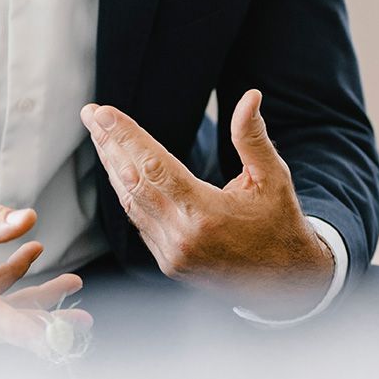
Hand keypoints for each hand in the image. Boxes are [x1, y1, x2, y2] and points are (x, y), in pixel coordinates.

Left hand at [83, 90, 334, 316]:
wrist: (286, 281)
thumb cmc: (280, 223)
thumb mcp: (273, 178)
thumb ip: (253, 138)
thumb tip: (249, 97)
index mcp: (205, 213)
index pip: (154, 166)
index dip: (126, 136)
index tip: (103, 113)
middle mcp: (181, 237)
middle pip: (133, 181)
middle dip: (109, 144)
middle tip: (91, 115)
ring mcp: (171, 254)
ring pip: (130, 203)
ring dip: (112, 166)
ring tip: (100, 136)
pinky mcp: (169, 263)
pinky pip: (139, 222)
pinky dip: (127, 193)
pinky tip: (120, 170)